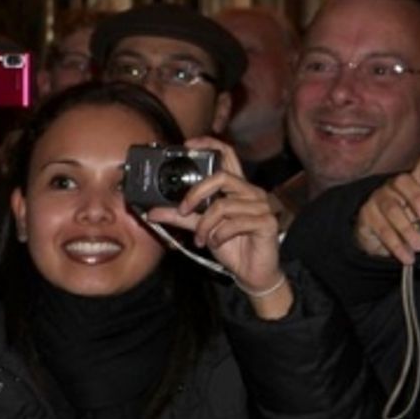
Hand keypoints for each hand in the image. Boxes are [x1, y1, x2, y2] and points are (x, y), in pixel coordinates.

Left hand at [145, 137, 288, 318]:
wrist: (251, 273)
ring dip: (205, 225)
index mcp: (236, 188)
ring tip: (202, 238)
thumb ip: (179, 217)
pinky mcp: (267, 222)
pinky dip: (219, 235)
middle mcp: (251, 192)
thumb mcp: (200, 228)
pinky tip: (216, 243)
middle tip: (183, 210)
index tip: (187, 145)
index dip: (210, 145)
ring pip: (223, 205)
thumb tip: (152, 212)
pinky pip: (235, 223)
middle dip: (196, 193)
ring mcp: (261, 206)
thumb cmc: (230, 245)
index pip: (227, 155)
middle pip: (222, 176)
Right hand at [356, 150, 419, 266]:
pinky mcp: (366, 215)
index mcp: (416, 182)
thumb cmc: (406, 225)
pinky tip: (406, 255)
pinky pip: (381, 228)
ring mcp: (378, 198)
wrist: (374, 237)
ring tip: (419, 245)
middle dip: (417, 197)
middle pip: (404, 181)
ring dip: (407, 228)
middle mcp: (395, 186)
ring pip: (391, 207)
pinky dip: (396, 244)